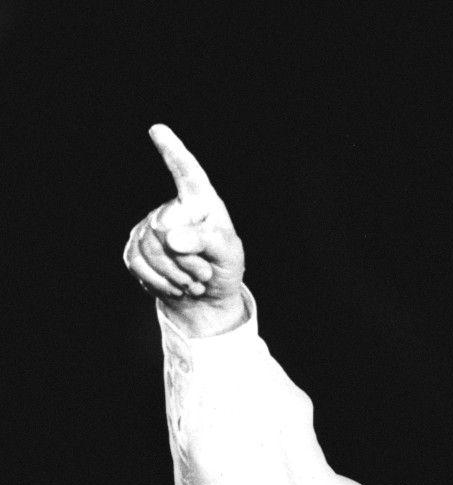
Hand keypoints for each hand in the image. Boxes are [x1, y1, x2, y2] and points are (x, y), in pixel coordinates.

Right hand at [123, 124, 246, 335]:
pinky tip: (176, 286)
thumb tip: (169, 236)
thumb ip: (206, 239)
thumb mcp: (227, 252)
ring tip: (194, 281)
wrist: (205, 296)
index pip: (186, 172)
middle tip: (204, 272)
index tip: (158, 129)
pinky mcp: (134, 249)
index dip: (172, 151)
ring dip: (176, 274)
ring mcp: (149, 227)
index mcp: (200, 201)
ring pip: (150, 249)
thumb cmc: (223, 265)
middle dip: (187, 259)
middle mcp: (172, 209)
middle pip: (164, 228)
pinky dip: (160, 282)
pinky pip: (137, 263)